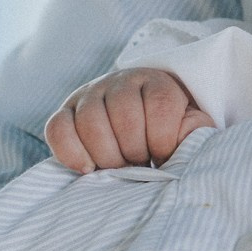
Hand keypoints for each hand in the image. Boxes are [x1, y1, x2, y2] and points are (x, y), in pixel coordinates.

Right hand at [43, 67, 212, 172]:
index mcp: (156, 83)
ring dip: (107, 155)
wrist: (137, 121)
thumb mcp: (188, 127)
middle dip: (134, 150)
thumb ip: (194, 132)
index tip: (164, 158)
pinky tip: (88, 168)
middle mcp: (121, 82)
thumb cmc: (167, 130)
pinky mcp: (64, 112)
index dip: (163, 140)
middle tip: (140, 164)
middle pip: (124, 114)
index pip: (160, 105)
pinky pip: (58, 128)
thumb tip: (184, 144)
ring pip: (90, 121)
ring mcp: (89, 94)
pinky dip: (71, 152)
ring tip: (118, 167)